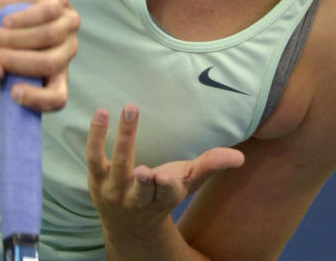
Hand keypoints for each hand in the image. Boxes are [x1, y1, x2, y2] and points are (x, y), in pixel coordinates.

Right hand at [0, 0, 79, 111]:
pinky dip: (22, 18)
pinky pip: (47, 12)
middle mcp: (65, 51)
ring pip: (49, 36)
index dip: (40, 100)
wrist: (1, 3)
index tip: (13, 92)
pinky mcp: (60, 1)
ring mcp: (67, 25)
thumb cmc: (0, 38)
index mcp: (53, 74)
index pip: (58, 97)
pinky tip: (7, 21)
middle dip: (21, 62)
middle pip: (52, 63)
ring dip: (16, 38)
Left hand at [86, 106, 243, 239]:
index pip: (166, 194)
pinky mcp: (97, 179)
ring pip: (118, 165)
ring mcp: (115, 189)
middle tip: (143, 169)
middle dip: (143, 180)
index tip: (165, 179)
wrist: (129, 225)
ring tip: (130, 109)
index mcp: (164, 199)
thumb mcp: (188, 182)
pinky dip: (96, 136)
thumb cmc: (163, 195)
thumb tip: (239, 157)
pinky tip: (101, 113)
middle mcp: (137, 198)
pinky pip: (95, 157)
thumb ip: (211, 165)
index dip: (165, 187)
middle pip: (141, 188)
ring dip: (124, 139)